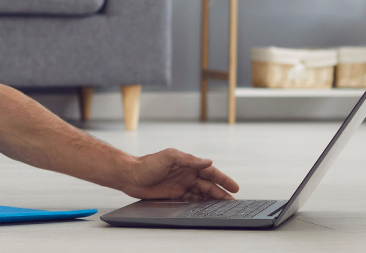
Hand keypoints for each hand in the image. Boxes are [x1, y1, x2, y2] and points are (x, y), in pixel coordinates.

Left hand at [120, 148, 238, 200]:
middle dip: (221, 193)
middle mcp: (187, 174)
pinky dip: (200, 204)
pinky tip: (207, 209)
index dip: (223, 179)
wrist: (131, 176)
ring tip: (224, 207)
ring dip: (212, 200)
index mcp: (188, 164)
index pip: (210, 172)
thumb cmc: (148, 164)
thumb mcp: (169, 157)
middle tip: (233, 202)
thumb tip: (208, 161)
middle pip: (209, 185)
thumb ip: (189, 160)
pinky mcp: (175, 194)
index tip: (234, 187)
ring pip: (202, 194)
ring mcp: (182, 185)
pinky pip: (191, 200)